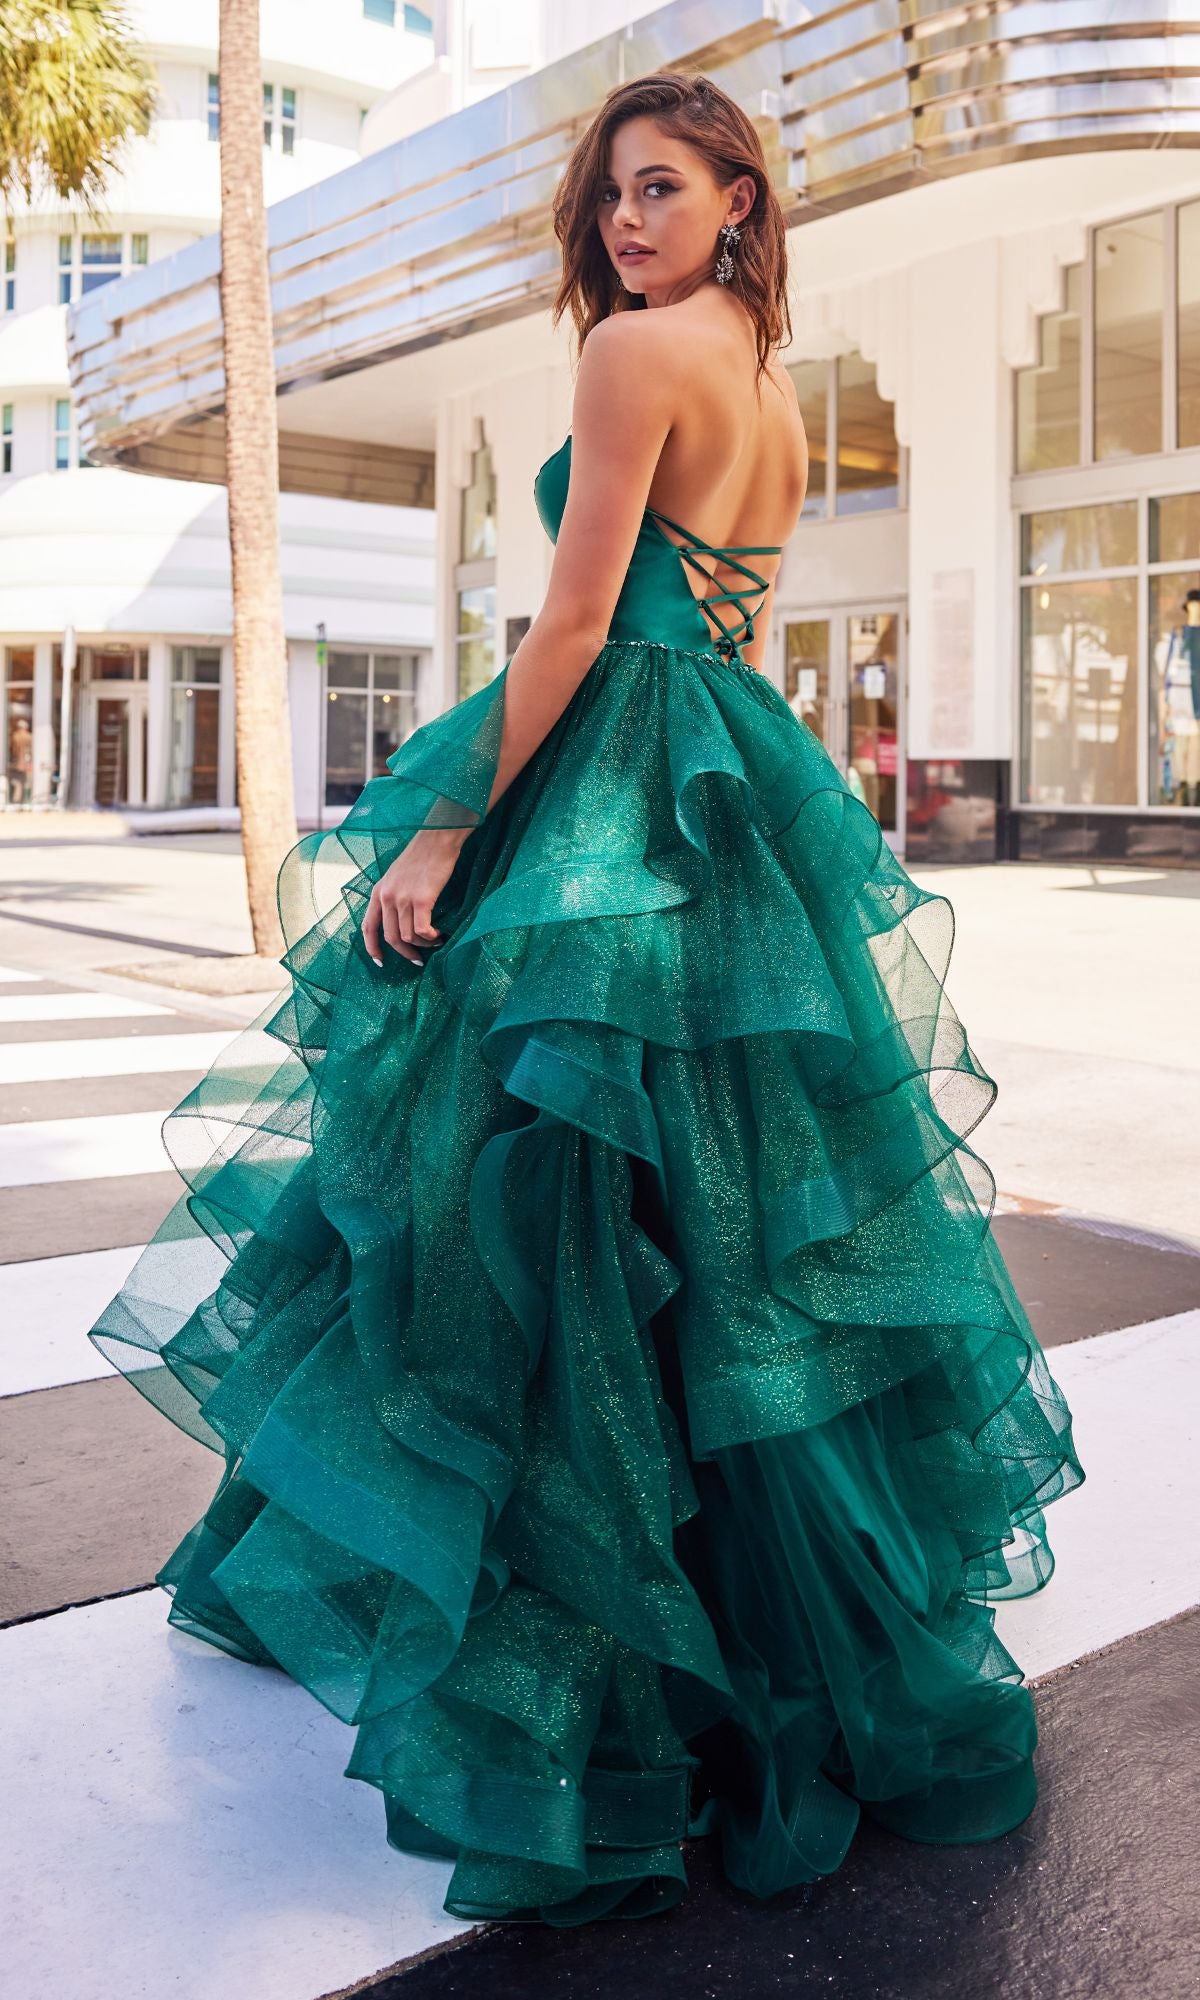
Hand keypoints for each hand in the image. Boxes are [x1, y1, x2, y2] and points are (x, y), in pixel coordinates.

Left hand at [362, 825, 469, 966]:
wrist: (437, 839)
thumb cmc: (422, 856)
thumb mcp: (397, 876)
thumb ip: (393, 896)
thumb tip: (400, 921)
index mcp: (378, 891)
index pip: (368, 928)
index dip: (372, 948)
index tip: (380, 962)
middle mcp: (386, 897)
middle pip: (391, 938)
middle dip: (405, 953)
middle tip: (418, 960)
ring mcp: (403, 898)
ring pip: (408, 937)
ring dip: (423, 945)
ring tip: (435, 941)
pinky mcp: (421, 900)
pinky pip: (422, 931)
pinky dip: (431, 938)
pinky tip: (439, 935)